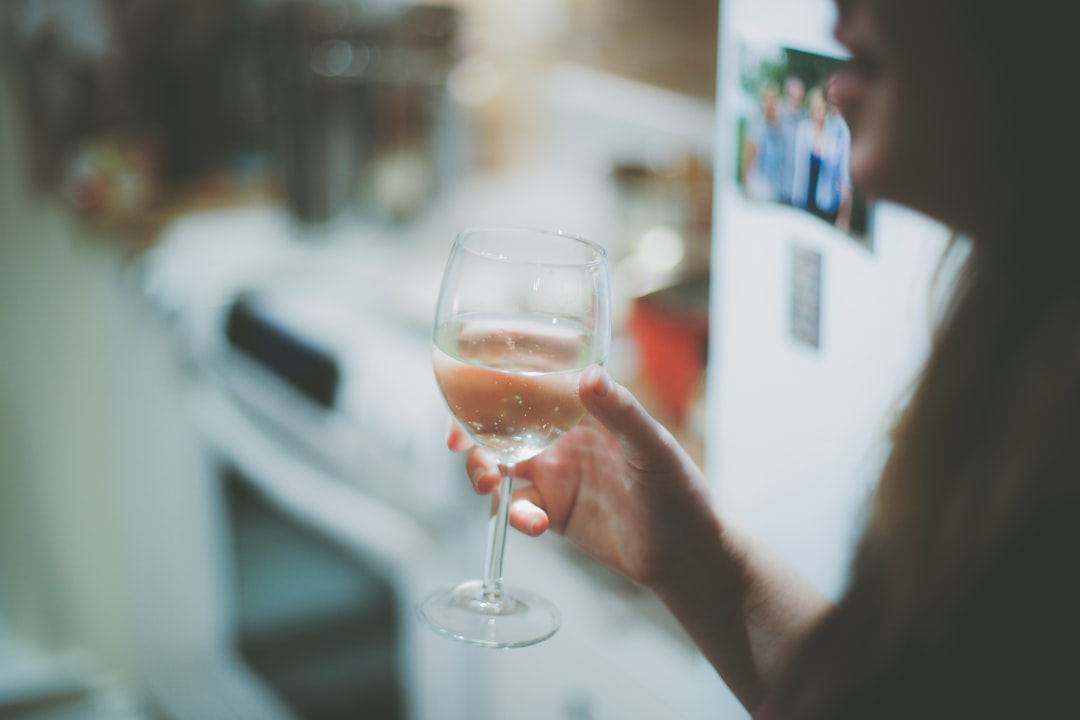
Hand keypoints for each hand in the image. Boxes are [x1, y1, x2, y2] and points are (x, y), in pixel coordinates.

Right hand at [449, 364, 715, 590]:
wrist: (688, 556)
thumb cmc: (681, 491)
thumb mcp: (652, 448)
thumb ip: (620, 412)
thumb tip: (589, 374)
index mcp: (586, 410)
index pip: (533, 385)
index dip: (495, 385)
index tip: (469, 392)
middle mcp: (565, 438)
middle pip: (504, 425)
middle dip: (475, 433)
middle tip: (460, 446)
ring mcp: (558, 476)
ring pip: (501, 466)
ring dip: (484, 473)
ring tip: (487, 487)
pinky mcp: (555, 513)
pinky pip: (518, 508)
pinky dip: (516, 515)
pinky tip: (534, 525)